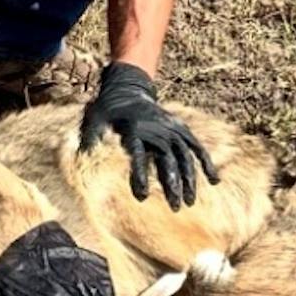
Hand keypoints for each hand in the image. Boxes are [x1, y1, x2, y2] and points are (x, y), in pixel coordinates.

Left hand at [80, 62, 218, 210]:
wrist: (128, 87)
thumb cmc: (109, 108)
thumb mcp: (95, 118)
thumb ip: (91, 137)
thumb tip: (81, 155)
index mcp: (134, 129)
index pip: (138, 155)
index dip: (140, 175)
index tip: (141, 196)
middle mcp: (156, 129)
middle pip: (167, 159)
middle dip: (172, 184)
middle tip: (175, 207)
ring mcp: (171, 128)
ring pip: (185, 156)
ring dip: (189, 179)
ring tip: (189, 202)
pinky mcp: (180, 129)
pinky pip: (196, 146)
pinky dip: (206, 162)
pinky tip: (214, 180)